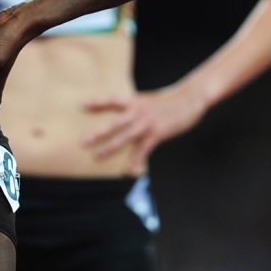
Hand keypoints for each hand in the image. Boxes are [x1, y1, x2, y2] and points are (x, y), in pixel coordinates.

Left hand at [82, 84, 208, 173]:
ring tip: (96, 157)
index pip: (111, 100)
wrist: (189, 99)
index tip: (81, 106)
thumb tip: (122, 113)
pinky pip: (142, 150)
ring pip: (124, 138)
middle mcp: (137, 112)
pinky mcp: (157, 134)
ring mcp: (146, 124)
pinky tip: (125, 171)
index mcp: (134, 101)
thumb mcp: (147, 100)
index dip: (96, 103)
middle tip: (82, 142)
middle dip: (97, 133)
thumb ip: (133, 107)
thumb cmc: (167, 101)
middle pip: (114, 123)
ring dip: (109, 148)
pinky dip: (134, 161)